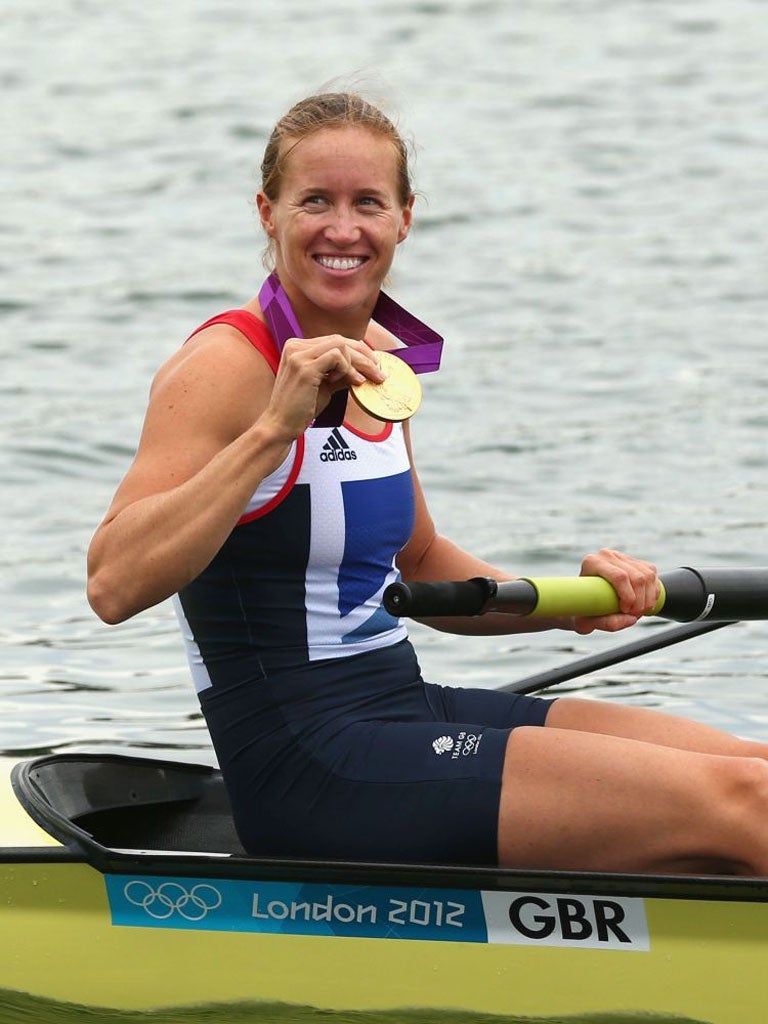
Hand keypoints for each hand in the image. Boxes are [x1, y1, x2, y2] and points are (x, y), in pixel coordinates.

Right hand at [264, 335, 385, 438]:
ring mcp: (298, 355)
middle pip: (340, 340)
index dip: (358, 350)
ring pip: (341, 346)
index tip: (373, 365)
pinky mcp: (304, 367)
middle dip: (365, 357)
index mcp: (298, 347)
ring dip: (355, 365)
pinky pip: (337, 357)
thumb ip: (341, 373)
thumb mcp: (325, 385)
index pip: (335, 340)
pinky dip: (346, 369)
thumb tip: (366, 367)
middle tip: (380, 374)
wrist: (280, 425)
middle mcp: (296, 346)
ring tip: (357, 382)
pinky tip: (343, 383)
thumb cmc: (301, 408)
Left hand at [573, 549, 658, 634]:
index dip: (629, 596)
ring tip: (638, 612)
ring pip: (648, 576)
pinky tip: (643, 604)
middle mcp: (607, 555)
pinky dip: (652, 593)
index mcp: (591, 563)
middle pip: (637, 577)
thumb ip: (607, 623)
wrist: (582, 603)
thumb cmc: (581, 613)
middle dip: (640, 601)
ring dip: (648, 599)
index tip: (626, 611)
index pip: (619, 576)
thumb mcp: (587, 623)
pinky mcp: (634, 561)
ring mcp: (621, 556)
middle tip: (633, 616)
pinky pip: (652, 575)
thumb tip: (632, 619)